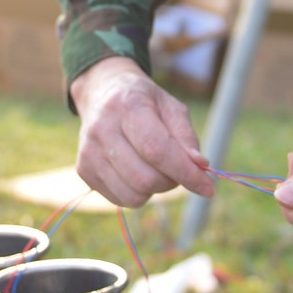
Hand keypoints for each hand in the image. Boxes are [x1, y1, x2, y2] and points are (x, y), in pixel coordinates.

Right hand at [69, 57, 215, 206]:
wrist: (102, 92)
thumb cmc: (144, 103)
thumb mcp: (171, 107)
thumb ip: (186, 138)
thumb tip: (200, 167)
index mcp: (128, 106)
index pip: (157, 149)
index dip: (185, 172)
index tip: (208, 187)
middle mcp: (103, 128)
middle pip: (145, 178)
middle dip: (171, 182)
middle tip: (177, 169)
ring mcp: (89, 151)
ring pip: (133, 195)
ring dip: (155, 190)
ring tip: (156, 169)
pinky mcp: (84, 170)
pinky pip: (121, 200)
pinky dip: (138, 194)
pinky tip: (137, 172)